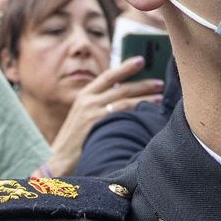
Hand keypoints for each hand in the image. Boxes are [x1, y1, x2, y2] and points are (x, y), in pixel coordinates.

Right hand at [42, 56, 165, 174]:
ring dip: (145, 99)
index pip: (108, 76)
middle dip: (143, 84)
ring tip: (160, 98)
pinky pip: (123, 116)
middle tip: (160, 83)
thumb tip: (122, 96)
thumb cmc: (75, 140)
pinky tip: (150, 115)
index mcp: (84, 96)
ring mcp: (93, 114)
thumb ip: (97, 104)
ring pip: (125, 101)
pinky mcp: (98, 127)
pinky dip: (138, 113)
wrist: (60, 159)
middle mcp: (88, 101)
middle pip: (121, 87)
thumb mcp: (82, 116)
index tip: (140, 60)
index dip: (125, 67)